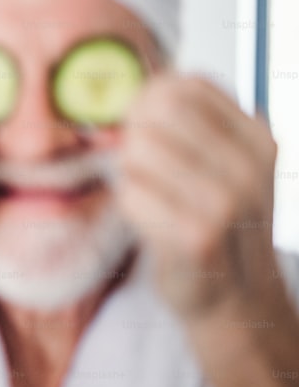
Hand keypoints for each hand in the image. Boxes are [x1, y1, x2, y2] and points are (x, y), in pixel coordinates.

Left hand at [116, 74, 282, 321]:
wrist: (234, 299)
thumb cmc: (215, 220)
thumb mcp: (223, 161)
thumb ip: (189, 121)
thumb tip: (141, 88)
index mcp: (258, 138)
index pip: (184, 86)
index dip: (148, 99)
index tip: (143, 123)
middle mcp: (250, 167)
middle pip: (154, 115)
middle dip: (133, 134)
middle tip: (138, 162)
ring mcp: (227, 204)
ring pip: (137, 152)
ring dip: (128, 171)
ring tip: (147, 192)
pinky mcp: (196, 238)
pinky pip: (131, 195)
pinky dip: (128, 203)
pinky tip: (148, 218)